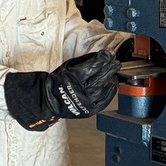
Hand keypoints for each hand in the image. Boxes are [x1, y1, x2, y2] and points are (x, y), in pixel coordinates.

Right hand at [4, 50, 119, 130]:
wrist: (50, 100)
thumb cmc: (59, 81)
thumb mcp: (68, 66)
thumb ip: (84, 61)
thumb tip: (100, 55)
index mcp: (73, 77)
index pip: (92, 66)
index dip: (102, 59)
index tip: (107, 55)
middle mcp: (80, 89)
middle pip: (99, 77)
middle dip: (109, 68)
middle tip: (116, 63)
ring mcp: (86, 101)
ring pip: (102, 89)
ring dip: (109, 79)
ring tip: (113, 72)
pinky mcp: (89, 110)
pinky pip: (103, 102)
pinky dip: (109, 94)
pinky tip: (111, 86)